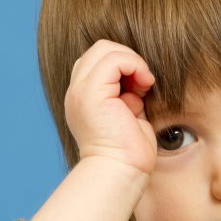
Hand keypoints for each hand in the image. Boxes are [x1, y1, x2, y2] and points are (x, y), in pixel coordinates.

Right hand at [64, 40, 156, 175]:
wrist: (120, 172)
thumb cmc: (130, 151)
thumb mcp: (128, 113)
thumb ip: (127, 92)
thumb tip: (139, 76)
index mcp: (83, 96)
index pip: (99, 60)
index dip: (123, 65)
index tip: (141, 87)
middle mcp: (76, 91)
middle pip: (100, 49)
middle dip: (128, 59)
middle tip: (143, 83)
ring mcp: (80, 91)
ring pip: (105, 48)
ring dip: (132, 61)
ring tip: (143, 85)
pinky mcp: (91, 93)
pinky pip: (114, 60)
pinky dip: (134, 65)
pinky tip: (144, 85)